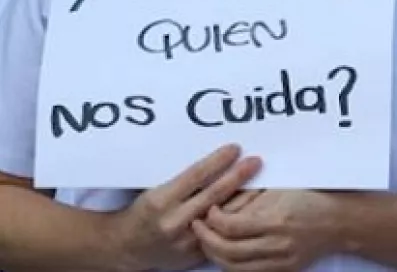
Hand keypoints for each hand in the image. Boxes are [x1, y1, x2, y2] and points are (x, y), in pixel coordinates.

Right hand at [111, 145, 261, 271]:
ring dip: (245, 197)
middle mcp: (173, 221)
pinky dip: (239, 219)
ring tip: (263, 182)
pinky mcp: (197, 254)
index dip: (218, 161)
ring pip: (224, 216)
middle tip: (256, 161)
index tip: (235, 149)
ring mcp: (187, 240)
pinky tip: (253, 207)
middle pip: (214, 195)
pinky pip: (224, 234)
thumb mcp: (156, 191)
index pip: (196, 176)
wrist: (127, 247)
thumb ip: (184, 180)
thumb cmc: (144, 212)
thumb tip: (218, 161)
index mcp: (160, 200)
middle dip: (238, 176)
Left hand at [193, 189, 341, 271]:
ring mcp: (281, 260)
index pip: (231, 226)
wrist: (340, 221)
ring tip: (208, 242)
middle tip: (199, 227)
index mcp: (276, 220)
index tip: (208, 210)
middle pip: (228, 250)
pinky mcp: (284, 270)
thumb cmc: (312, 200)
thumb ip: (252, 198)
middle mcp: (277, 244)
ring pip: (234, 267)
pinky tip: (226, 254)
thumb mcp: (282, 190)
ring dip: (215, 255)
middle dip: (206, 239)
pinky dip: (232, 266)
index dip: (213, 219)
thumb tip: (222, 202)